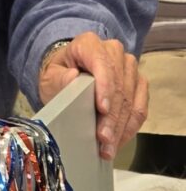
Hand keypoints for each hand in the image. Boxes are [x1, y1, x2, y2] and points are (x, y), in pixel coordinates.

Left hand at [38, 32, 147, 159]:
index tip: (102, 109)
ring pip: (131, 99)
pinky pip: (140, 107)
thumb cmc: (59, 75)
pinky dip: (130, 126)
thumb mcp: (50, 77)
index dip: (105, 87)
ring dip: (121, 126)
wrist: (68, 74)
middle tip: (104, 140)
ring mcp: (129, 67)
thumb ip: (59, 78)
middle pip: (119, 86)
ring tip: (109, 146)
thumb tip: (72, 77)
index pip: (102, 63)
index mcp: (89, 44)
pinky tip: (119, 140)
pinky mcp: (138, 83)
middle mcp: (113, 51)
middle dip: (112, 116)